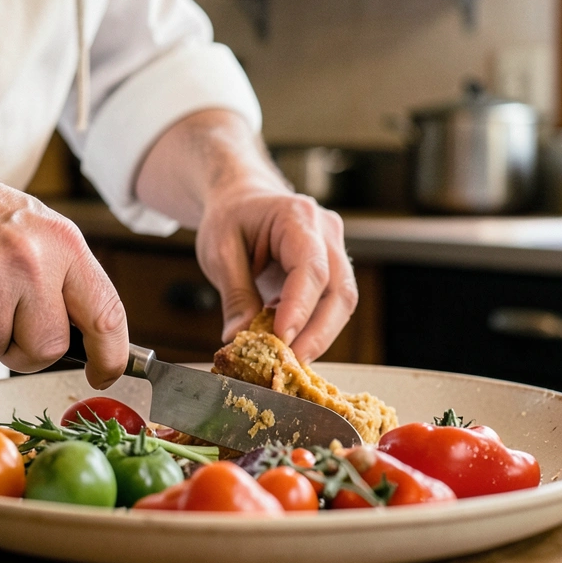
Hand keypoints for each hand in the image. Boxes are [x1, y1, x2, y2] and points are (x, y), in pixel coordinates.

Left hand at [135, 110, 356, 361]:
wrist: (242, 200)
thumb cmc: (231, 218)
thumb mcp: (219, 251)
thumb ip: (234, 295)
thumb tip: (239, 338)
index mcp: (297, 216)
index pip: (311, 267)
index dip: (300, 307)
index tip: (283, 339)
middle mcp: (326, 231)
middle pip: (339, 290)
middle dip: (318, 332)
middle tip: (290, 363)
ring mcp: (335, 250)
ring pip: (342, 302)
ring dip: (317, 335)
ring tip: (285, 356)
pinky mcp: (332, 270)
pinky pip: (331, 305)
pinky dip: (312, 327)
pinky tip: (286, 340)